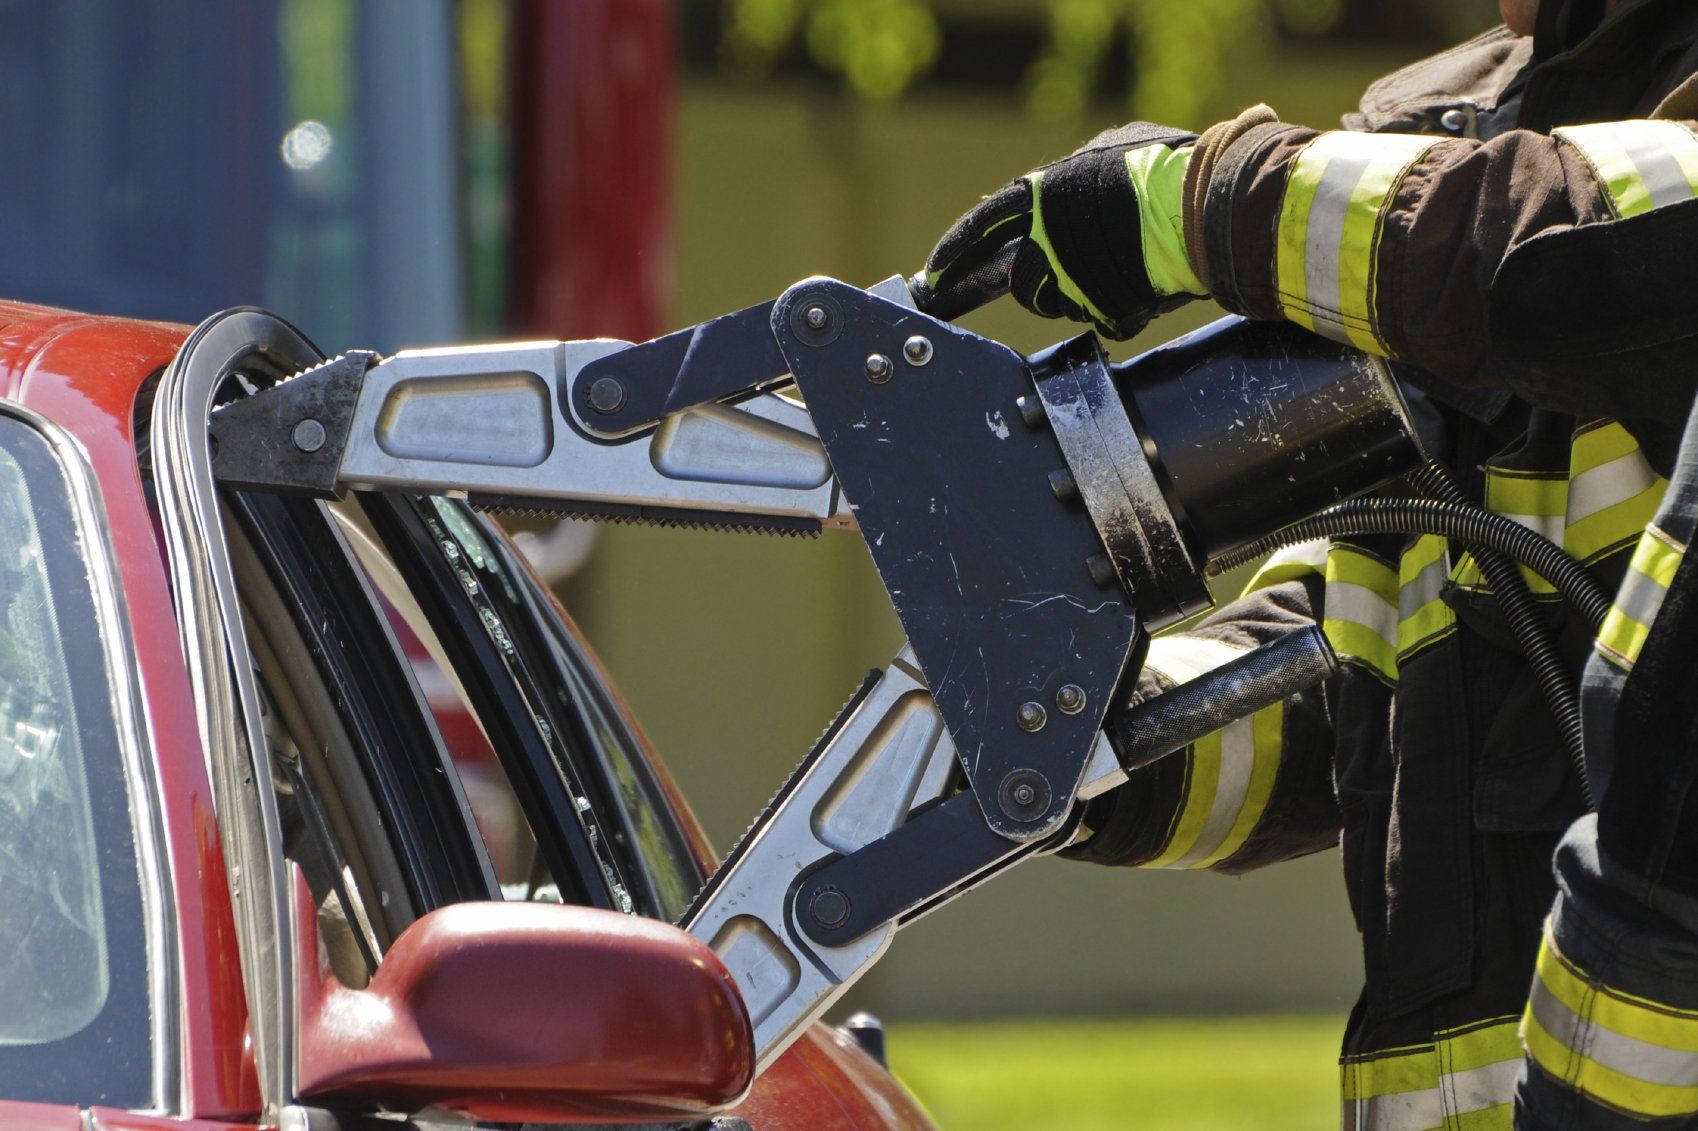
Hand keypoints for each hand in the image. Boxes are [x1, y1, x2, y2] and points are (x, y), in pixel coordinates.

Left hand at [915, 121, 1204, 338]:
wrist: (1202, 209)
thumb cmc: (1165, 169)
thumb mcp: (1112, 152)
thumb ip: (1080, 178)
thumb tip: (1074, 187)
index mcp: (1041, 194)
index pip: (981, 227)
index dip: (956, 253)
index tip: (933, 277)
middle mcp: (1044, 240)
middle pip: (1021, 282)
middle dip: (1039, 284)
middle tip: (1068, 278)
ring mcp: (1068, 278)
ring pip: (1057, 303)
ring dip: (1083, 293)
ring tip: (1124, 266)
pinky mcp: (1097, 309)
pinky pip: (1100, 318)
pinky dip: (1120, 307)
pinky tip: (1145, 282)